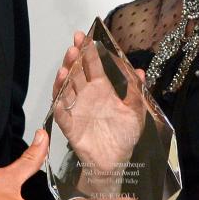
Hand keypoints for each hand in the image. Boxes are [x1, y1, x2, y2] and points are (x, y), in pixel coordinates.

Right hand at [52, 36, 145, 193]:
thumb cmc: (125, 136)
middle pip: (76, 72)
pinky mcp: (69, 125)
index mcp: (101, 89)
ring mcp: (76, 109)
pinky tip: (61, 90)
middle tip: (74, 45)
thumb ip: (136, 91)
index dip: (88, 50)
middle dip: (74, 58)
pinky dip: (59, 100)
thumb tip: (139, 69)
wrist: (115, 162)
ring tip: (67, 65)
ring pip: (66, 87)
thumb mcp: (136, 111)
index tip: (85, 36)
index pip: (92, 65)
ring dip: (65, 76)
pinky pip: (61, 111)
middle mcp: (86, 95)